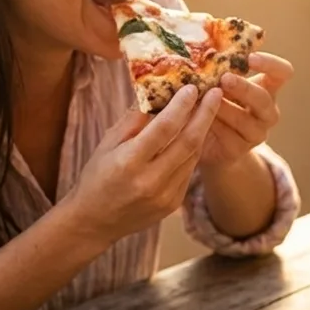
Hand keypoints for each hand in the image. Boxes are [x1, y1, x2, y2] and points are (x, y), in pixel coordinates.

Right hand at [64, 85, 221, 246]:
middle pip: (187, 142)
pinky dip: (193, 150)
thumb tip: (156, 92)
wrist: (95, 222)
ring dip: (202, 130)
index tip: (192, 87)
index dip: (181, 106)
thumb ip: (133, 120)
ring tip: (208, 108)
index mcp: (129, 163)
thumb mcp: (107, 144)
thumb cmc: (97, 176)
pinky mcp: (174, 204)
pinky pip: (189, 170)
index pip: (163, 128)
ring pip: (193, 156)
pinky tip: (195, 133)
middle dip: (205, 114)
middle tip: (215, 92)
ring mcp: (165, 195)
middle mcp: (150, 181)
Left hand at [198, 53, 292, 166]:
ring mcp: (257, 132)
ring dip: (223, 108)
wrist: (207, 142)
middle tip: (224, 79)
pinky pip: (227, 136)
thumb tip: (199, 46)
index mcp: (266, 88)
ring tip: (201, 98)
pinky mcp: (240, 149)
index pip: (282, 73)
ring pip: (245, 120)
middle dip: (243, 88)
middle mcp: (267, 111)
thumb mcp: (218, 83)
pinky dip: (211, 124)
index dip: (271, 64)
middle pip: (263, 99)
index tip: (251, 57)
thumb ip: (217, 69)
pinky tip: (196, 117)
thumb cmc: (213, 102)